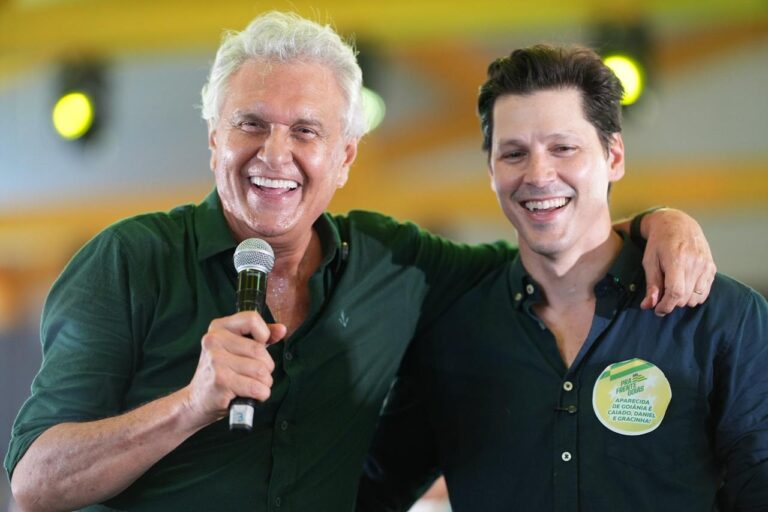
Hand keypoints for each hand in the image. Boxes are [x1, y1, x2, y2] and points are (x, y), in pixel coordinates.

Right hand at [183, 311, 286, 426]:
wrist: (197, 400)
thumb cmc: (222, 372)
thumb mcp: (238, 349)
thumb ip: (261, 337)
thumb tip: (282, 329)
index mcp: (218, 327)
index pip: (252, 319)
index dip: (264, 334)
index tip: (260, 345)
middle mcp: (214, 340)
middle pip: (260, 350)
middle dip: (266, 367)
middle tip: (255, 375)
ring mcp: (216, 360)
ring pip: (261, 370)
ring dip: (264, 383)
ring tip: (252, 385)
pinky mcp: (220, 381)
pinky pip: (256, 387)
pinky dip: (261, 394)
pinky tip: (251, 395)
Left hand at [639, 208, 716, 314]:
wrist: (678, 224)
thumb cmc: (659, 243)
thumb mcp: (649, 261)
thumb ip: (651, 284)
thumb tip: (648, 306)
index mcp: (677, 260)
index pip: (675, 293)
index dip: (665, 306)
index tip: (657, 310)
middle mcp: (695, 264)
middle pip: (685, 298)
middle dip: (671, 303)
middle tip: (661, 297)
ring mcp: (706, 266)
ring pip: (696, 298)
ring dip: (683, 300)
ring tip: (672, 289)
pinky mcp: (712, 267)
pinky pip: (705, 292)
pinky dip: (694, 295)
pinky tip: (684, 287)